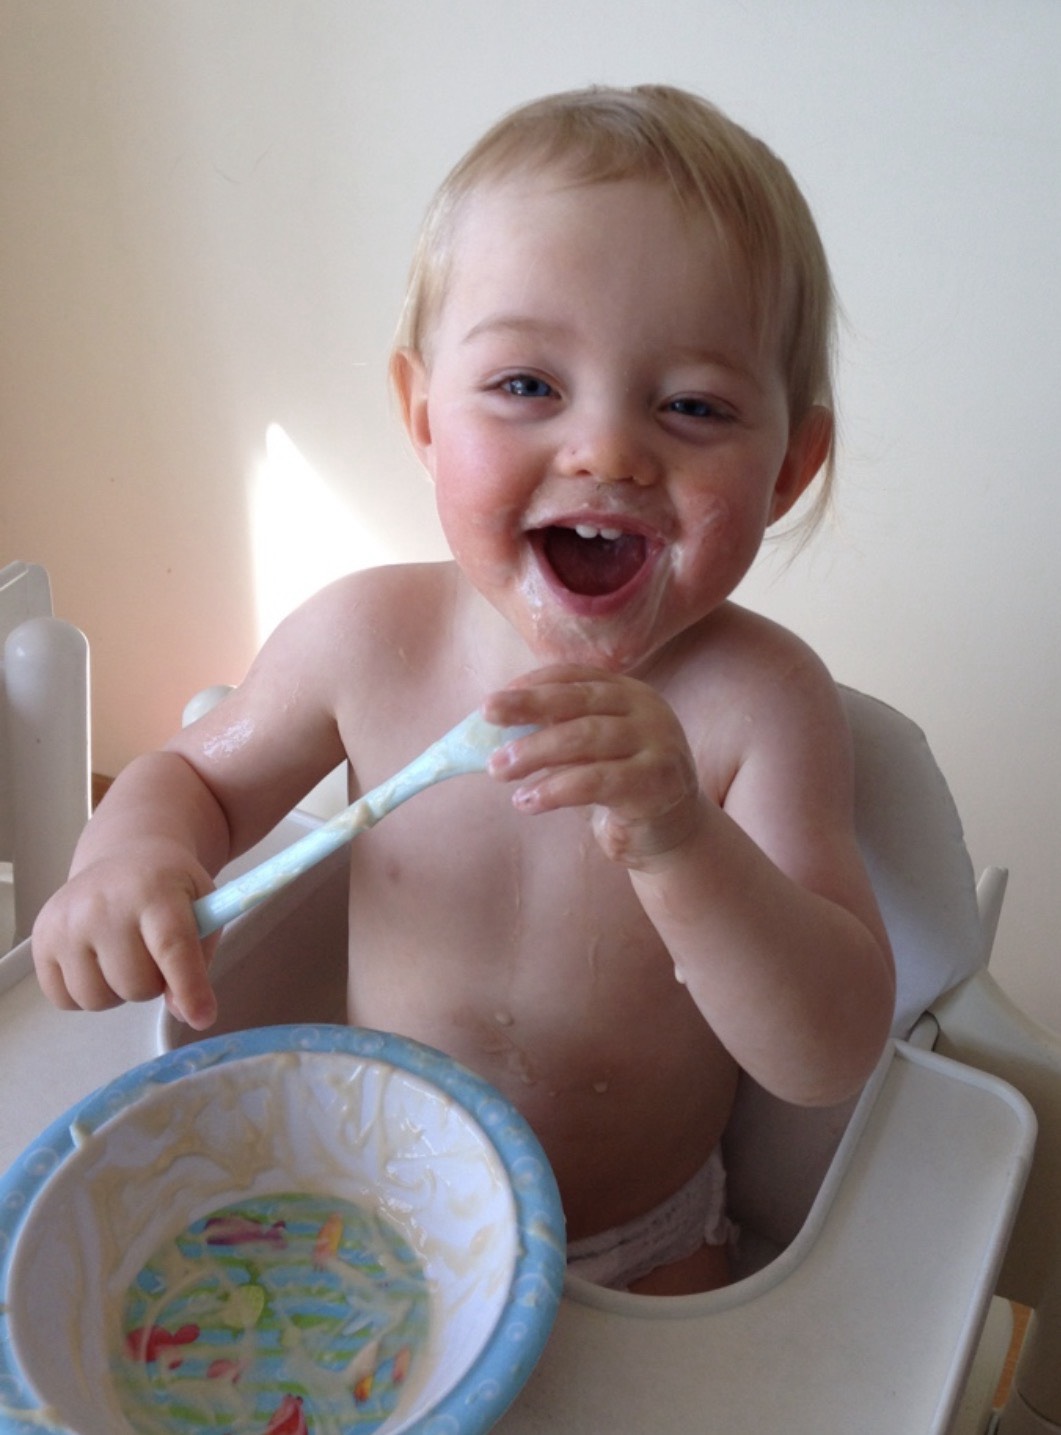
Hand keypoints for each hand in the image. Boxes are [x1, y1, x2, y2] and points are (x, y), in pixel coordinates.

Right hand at [31, 842, 219, 1029]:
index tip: (202, 1017)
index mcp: (155, 890)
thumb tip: (184, 1012)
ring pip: (98, 999)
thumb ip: (198, 961)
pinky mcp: (41, 940)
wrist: (124, 856)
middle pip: (135, 985)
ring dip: (118, 991)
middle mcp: (104, 904)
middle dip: (153, 984)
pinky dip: (85, 994)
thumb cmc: (169, 888)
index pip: (172, 946)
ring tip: (125, 957)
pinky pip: (64, 1000)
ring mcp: (66, 922)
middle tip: (153, 956)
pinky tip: (97, 962)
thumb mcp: (202, 908)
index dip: (189, 987)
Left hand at [482, 665, 703, 866]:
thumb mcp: (591, 752)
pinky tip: (526, 802)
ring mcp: (658, 744)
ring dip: (534, 752)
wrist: (671, 834)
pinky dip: (554, 790)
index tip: (493, 700)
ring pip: (585, 737)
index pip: (576, 676)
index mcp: (629, 693)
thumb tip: (493, 728)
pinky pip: (595, 781)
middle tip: (486, 716)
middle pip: (579, 701)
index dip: (533, 684)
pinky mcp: (656, 783)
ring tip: (497, 769)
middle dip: (528, 707)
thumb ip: (558, 732)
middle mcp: (648, 710)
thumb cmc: (619, 786)